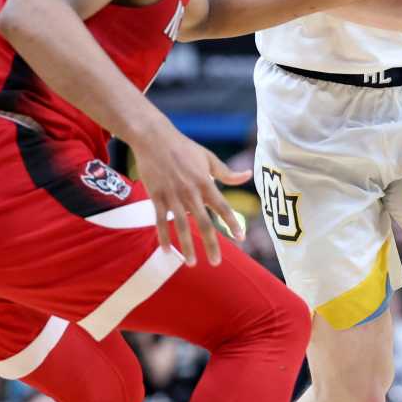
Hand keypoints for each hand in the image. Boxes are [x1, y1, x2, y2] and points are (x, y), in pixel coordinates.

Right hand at [135, 123, 251, 267]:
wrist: (154, 138)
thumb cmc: (184, 148)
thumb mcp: (208, 158)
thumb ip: (227, 173)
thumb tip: (248, 175)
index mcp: (205, 182)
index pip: (222, 206)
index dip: (232, 223)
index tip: (241, 237)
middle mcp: (190, 191)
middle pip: (204, 222)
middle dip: (211, 244)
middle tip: (216, 262)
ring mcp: (172, 195)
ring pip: (182, 226)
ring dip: (187, 246)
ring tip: (192, 263)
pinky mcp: (156, 196)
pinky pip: (160, 221)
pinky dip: (163, 237)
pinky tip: (168, 251)